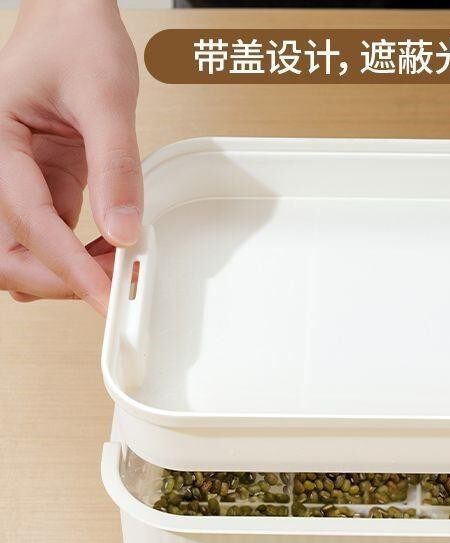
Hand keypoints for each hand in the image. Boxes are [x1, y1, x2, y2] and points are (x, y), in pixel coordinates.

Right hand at [0, 0, 139, 313]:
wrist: (73, 19)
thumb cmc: (78, 41)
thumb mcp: (106, 99)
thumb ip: (116, 167)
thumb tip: (125, 231)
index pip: (27, 218)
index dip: (68, 265)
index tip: (104, 294)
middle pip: (8, 251)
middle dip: (57, 278)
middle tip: (112, 290)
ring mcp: (18, 181)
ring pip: (26, 251)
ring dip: (68, 273)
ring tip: (120, 269)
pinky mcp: (43, 187)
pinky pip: (53, 236)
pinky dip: (82, 256)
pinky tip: (116, 254)